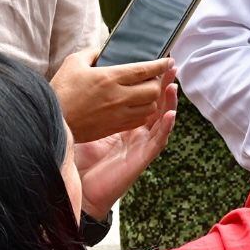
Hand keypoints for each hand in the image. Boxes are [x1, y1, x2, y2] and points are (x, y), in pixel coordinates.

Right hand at [51, 50, 173, 142]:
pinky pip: (139, 120)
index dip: (161, 65)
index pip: (145, 70)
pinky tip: (138, 106)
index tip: (169, 61)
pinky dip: (143, 112)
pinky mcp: (114, 127)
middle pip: (153, 90)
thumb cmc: (61, 90)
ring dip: (153, 99)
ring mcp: (118, 114)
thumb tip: (104, 51)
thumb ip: (92, 53)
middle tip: (156, 77)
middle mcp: (118, 97)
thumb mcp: (73, 63)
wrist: (53, 121)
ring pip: (149, 108)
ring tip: (148, 92)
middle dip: (159, 83)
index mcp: (110, 77)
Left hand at [74, 81, 177, 216]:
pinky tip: (170, 114)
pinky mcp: (142, 158)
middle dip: (165, 86)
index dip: (152, 81)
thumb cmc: (82, 155)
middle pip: (157, 105)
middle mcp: (137, 132)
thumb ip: (94, 104)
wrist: (77, 185)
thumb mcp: (90, 123)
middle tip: (172, 68)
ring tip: (173, 86)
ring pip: (162, 121)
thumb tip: (90, 76)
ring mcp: (141, 145)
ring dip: (169, 103)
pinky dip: (166, 128)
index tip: (158, 63)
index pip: (144, 98)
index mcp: (126, 123)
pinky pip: (158, 142)